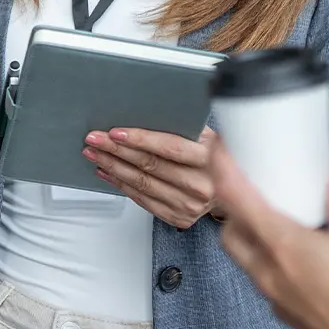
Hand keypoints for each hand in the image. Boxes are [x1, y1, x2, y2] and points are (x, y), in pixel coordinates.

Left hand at [84, 126, 220, 229]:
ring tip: (96, 154)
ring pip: (142, 183)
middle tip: (95, 139)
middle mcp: (202, 183)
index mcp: (211, 157)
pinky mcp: (179, 217)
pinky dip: (122, 185)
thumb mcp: (206, 135)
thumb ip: (182, 126)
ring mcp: (190, 203)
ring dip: (113, 167)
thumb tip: (142, 112)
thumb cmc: (212, 157)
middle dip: (117, 150)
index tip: (115, 132)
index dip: (140, 139)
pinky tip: (108, 173)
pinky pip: (143, 200)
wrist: (232, 191)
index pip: (169, 147)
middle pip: (150, 165)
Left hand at [214, 143, 328, 328]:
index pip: (233, 196)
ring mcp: (274, 296)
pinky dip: (268, 258)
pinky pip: (263, 278)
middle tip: (249, 185)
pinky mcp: (286, 313)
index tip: (216, 145)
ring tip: (275, 216)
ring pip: (244, 257)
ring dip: (249, 234)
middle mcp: (268, 272)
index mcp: (281, 245)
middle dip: (231, 206)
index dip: (220, 165)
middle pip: (229, 232)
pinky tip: (298, 255)